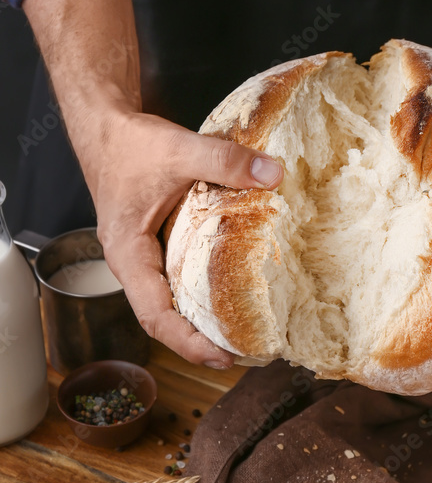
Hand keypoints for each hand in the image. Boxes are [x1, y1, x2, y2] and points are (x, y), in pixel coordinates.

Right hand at [23, 0, 283, 368]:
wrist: (107, 125)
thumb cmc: (129, 144)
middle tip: (241, 355)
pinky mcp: (155, 243)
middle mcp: (133, 263)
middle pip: (163, 319)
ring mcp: (143, 255)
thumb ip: (225, 161)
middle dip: (198, 342)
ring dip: (199, 322)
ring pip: (169, 302)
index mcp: (128, 254)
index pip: (155, 315)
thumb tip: (273, 174)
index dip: (187, 342)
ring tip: (238, 335)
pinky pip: (175, 279)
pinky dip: (199, 293)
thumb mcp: (178, 150)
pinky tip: (227, 294)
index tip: (221, 356)